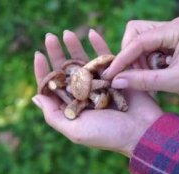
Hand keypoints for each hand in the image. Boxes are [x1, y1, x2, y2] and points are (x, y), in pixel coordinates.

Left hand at [32, 29, 162, 156]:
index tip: (38, 54)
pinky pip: (106, 58)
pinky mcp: (117, 75)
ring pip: (84, 62)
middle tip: (49, 37)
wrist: (143, 131)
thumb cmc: (109, 135)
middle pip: (66, 71)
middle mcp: (84, 94)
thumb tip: (35, 97)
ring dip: (75, 46)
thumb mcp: (76, 131)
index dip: (43, 71)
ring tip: (67, 32)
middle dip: (57, 53)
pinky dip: (99, 45)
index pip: (54, 87)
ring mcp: (100, 84)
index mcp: (73, 107)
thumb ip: (53, 116)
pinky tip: (91, 33)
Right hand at [103, 17, 178, 100]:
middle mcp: (173, 26)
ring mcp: (174, 33)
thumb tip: (116, 81)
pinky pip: (151, 48)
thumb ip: (143, 81)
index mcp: (176, 29)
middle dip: (129, 54)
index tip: (110, 75)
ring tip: (145, 78)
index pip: (138, 40)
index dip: (122, 58)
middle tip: (132, 75)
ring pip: (141, 41)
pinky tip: (153, 75)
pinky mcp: (174, 42)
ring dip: (138, 60)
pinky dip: (147, 62)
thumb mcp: (176, 82)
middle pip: (136, 33)